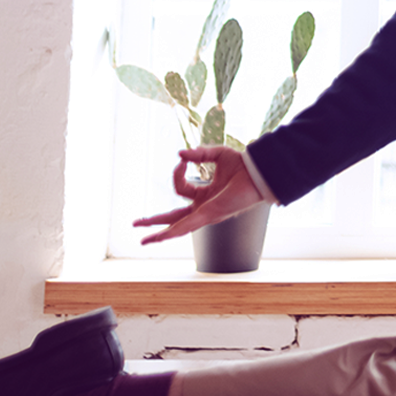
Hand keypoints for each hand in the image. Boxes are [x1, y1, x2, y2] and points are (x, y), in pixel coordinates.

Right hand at [133, 145, 265, 244]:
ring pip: (178, 226)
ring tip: (143, 241)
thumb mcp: (217, 155)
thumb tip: (180, 155)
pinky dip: (174, 231)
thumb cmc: (244, 166)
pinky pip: (188, 225)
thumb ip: (199, 154)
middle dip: (155, 222)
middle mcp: (205, 207)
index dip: (177, 172)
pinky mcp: (210, 214)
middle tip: (136, 225)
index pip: (180, 189)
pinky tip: (161, 237)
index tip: (182, 160)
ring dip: (160, 234)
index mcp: (206, 195)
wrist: (259, 173)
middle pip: (174, 217)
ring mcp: (207, 213)